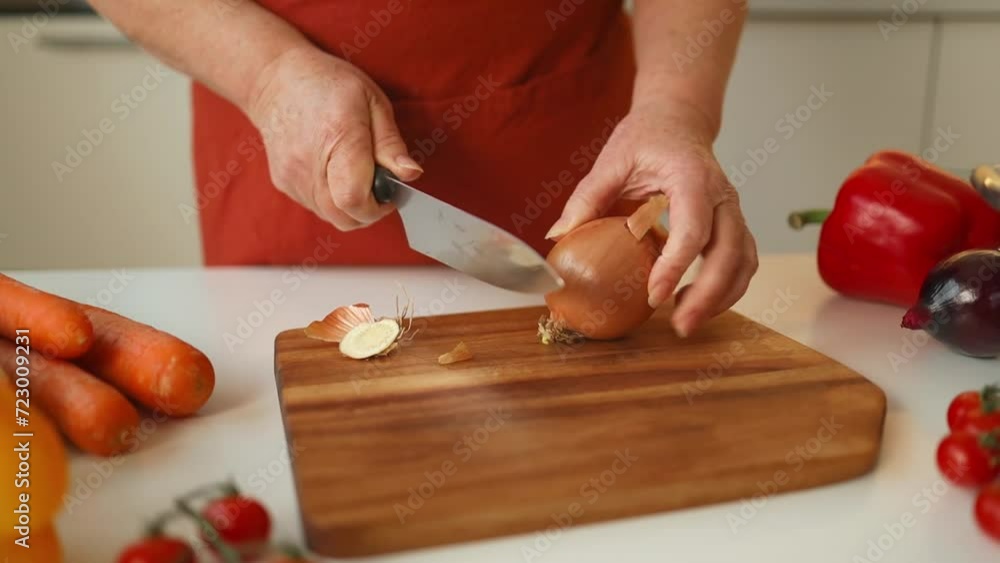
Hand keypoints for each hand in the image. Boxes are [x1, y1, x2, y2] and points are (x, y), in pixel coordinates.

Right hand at [246, 47, 422, 229]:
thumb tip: (410, 174)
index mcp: (338, 138)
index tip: (389, 191)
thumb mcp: (372, 102)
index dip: (378, 206)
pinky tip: (334, 173)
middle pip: (345, 218)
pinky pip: (315, 207)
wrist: (276, 80)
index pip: (355, 199)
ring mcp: (293, 177)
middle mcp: (310, 165)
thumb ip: (390, 144)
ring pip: (331, 217)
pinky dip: (332, 200)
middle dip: (368, 211)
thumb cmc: (329, 85)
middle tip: (377, 187)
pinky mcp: (284, 184)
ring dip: (350, 207)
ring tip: (355, 175)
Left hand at [546, 102, 758, 336]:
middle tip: (679, 326)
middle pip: (730, 252)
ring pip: (744, 261)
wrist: (678, 121)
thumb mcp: (612, 160)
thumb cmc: (647, 138)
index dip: (676, 265)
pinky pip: (742, 262)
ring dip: (722, 297)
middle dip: (708, 295)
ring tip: (687, 322)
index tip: (654, 295)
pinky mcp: (733, 224)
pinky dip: (727, 289)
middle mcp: (721, 195)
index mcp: (692, 177)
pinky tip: (695, 304)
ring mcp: (732, 211)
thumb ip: (587, 197)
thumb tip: (558, 236)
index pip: (693, 228)